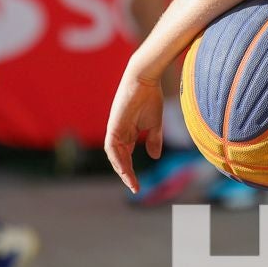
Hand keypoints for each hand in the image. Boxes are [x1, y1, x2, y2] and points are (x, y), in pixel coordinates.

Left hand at [104, 67, 165, 193]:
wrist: (145, 79)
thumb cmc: (150, 97)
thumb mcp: (154, 123)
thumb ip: (154, 139)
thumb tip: (154, 156)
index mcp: (128, 132)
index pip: (126, 155)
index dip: (131, 170)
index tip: (137, 184)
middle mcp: (119, 132)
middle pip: (119, 158)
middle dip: (126, 173)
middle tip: (134, 187)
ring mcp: (115, 129)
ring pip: (114, 155)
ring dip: (122, 169)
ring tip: (131, 181)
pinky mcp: (114, 125)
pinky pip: (112, 147)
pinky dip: (118, 158)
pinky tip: (124, 168)